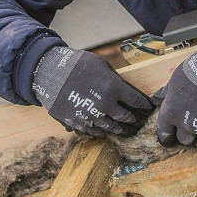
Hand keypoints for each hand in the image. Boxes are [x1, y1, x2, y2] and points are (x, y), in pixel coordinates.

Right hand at [33, 46, 153, 136]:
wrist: (49, 72)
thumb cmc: (77, 64)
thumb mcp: (101, 65)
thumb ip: (115, 79)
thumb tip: (125, 91)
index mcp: (114, 88)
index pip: (136, 101)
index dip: (143, 105)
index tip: (148, 108)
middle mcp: (105, 105)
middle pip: (125, 117)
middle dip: (134, 119)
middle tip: (139, 122)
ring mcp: (91, 116)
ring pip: (111, 127)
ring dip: (120, 129)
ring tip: (126, 130)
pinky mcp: (78, 122)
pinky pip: (94, 132)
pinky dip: (102, 132)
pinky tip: (106, 131)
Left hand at [156, 50, 196, 146]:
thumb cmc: (196, 73)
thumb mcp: (175, 79)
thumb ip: (167, 92)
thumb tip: (159, 97)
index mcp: (171, 113)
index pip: (164, 132)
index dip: (167, 133)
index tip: (169, 134)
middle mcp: (186, 125)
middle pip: (184, 139)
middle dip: (188, 132)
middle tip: (194, 120)